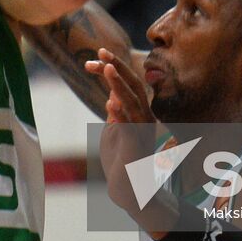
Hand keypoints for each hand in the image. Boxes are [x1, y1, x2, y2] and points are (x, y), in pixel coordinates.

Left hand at [86, 48, 164, 228]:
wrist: (128, 188)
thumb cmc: (121, 158)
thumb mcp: (115, 129)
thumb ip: (115, 111)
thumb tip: (111, 94)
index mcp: (140, 111)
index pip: (128, 84)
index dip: (114, 68)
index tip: (96, 55)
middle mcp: (145, 117)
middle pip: (133, 87)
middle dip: (118, 68)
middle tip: (102, 51)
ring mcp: (142, 132)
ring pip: (131, 103)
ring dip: (118, 85)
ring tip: (107, 69)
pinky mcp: (136, 146)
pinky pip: (129, 128)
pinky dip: (120, 115)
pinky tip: (110, 102)